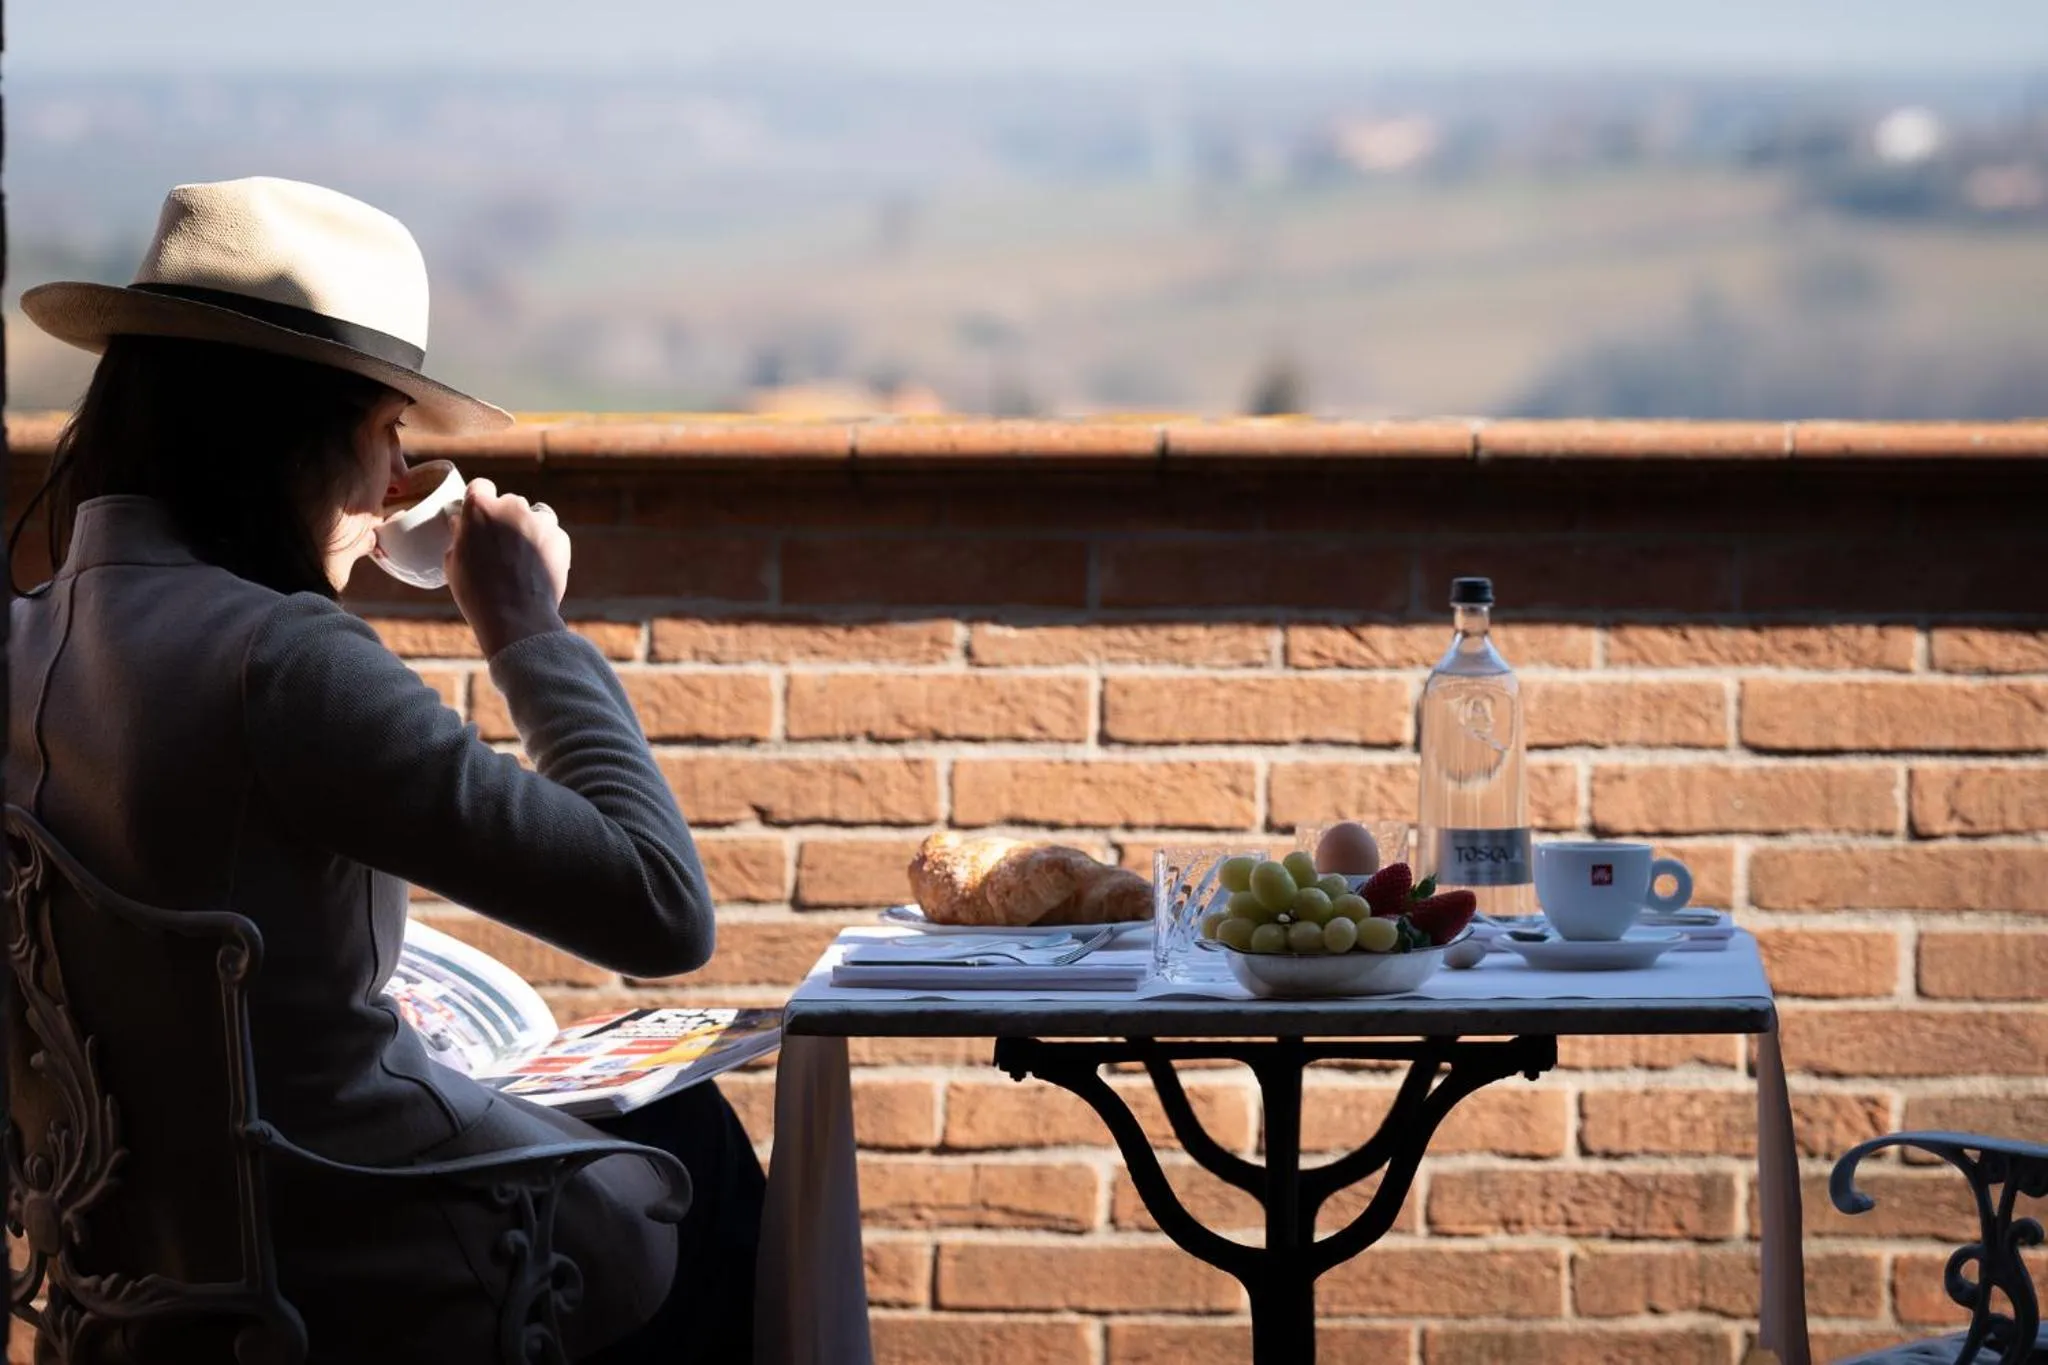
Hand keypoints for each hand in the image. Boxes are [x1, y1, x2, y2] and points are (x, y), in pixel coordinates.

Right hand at [446, 479, 571, 655]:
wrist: (515, 616)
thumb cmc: (477, 592)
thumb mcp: (454, 562)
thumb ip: (460, 535)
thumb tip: (462, 524)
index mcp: (479, 508)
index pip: (480, 487)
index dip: (480, 500)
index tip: (481, 512)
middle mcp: (511, 506)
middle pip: (509, 502)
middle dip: (505, 517)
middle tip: (501, 544)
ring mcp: (538, 520)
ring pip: (534, 515)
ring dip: (529, 528)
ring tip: (522, 557)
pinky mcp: (560, 537)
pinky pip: (551, 534)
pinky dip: (546, 545)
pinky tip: (537, 566)